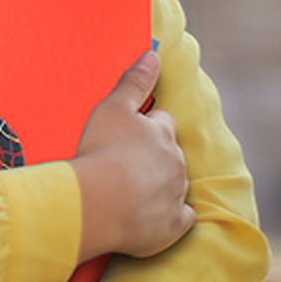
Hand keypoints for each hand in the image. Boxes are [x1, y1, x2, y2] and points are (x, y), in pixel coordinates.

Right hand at [72, 50, 194, 261]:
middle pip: (171, 154)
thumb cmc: (102, 150)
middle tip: (126, 161)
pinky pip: (181, 218)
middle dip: (156, 155)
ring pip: (176, 185)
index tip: (131, 133)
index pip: (162, 122)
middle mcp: (176, 162)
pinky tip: (151, 214)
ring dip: (161, 184)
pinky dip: (171, 216)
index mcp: (162, 133)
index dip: (147, 125)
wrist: (99, 202)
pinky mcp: (173, 226)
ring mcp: (176, 195)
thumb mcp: (113, 107)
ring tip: (130, 188)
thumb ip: (135, 80)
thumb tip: (153, 55)